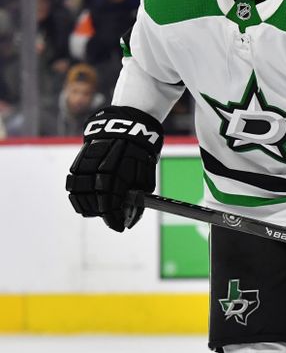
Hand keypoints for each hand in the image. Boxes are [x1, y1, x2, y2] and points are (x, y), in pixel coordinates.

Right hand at [65, 106, 163, 231]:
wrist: (126, 126)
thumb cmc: (140, 152)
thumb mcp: (146, 172)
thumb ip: (138, 193)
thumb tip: (133, 213)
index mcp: (118, 174)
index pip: (110, 204)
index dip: (114, 218)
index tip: (120, 226)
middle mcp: (98, 171)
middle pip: (94, 202)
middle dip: (103, 214)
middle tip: (111, 217)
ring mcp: (86, 166)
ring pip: (79, 194)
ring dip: (88, 206)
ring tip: (98, 210)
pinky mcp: (79, 161)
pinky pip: (73, 183)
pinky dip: (78, 195)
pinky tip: (87, 199)